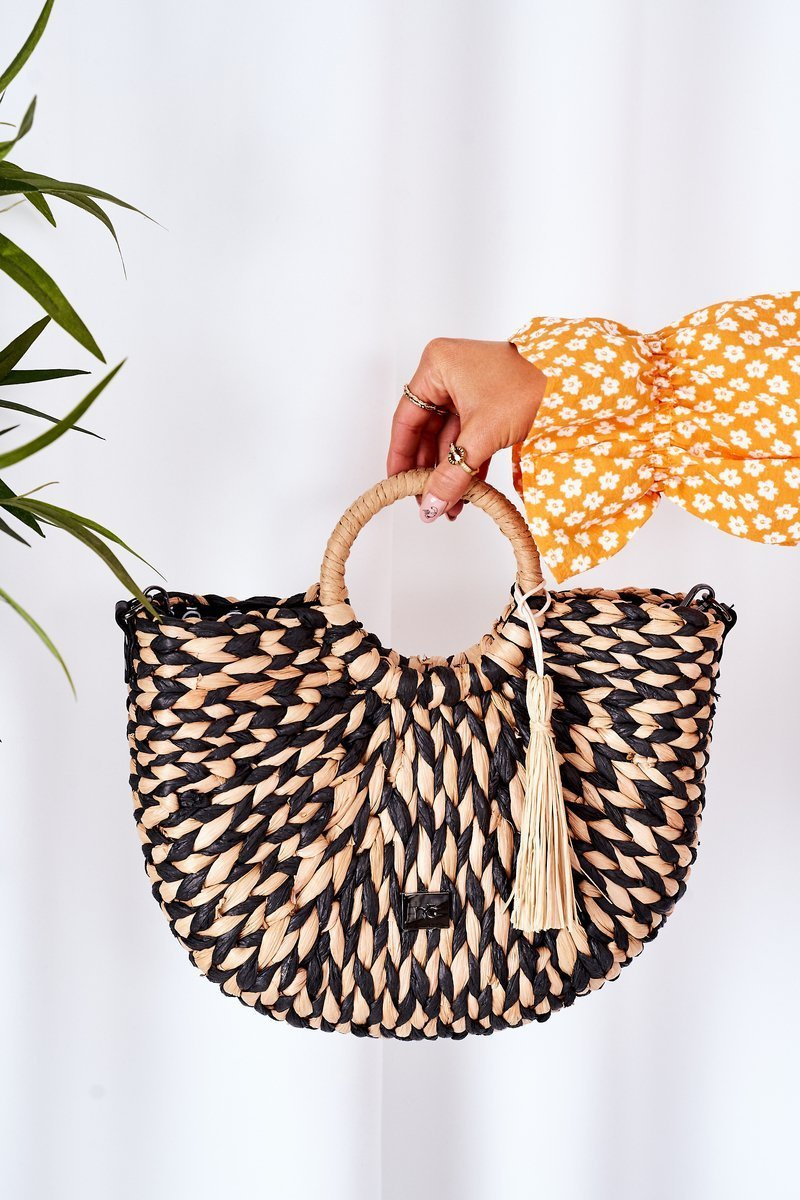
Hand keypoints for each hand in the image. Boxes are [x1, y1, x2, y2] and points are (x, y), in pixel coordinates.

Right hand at [386, 337, 546, 520]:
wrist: (576, 382)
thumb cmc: (529, 387)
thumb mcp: (482, 435)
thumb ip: (452, 473)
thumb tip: (431, 504)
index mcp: (437, 366)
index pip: (407, 418)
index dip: (401, 456)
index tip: (398, 484)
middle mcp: (448, 373)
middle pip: (427, 430)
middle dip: (430, 470)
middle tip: (428, 501)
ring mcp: (469, 387)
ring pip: (449, 437)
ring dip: (450, 471)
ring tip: (449, 503)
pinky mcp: (488, 402)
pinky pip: (468, 436)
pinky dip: (467, 462)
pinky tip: (466, 490)